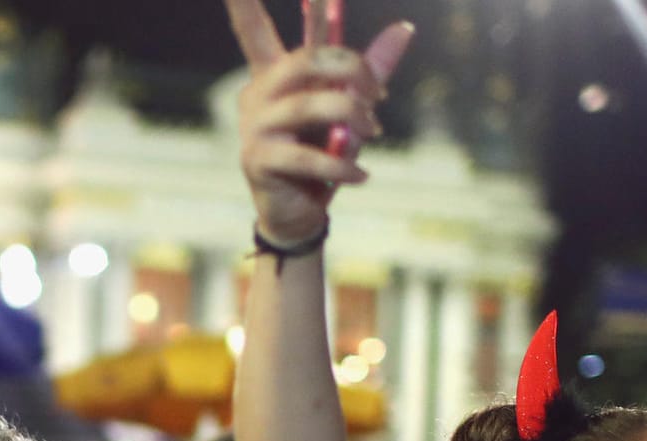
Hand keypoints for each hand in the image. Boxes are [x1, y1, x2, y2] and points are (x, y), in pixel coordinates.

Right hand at [224, 0, 413, 244]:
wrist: (298, 214)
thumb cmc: (321, 154)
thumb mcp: (348, 108)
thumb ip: (369, 68)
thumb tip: (404, 26)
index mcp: (273, 75)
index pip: (253, 30)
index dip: (243, 5)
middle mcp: (257, 94)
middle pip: (303, 59)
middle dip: (351, 68)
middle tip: (380, 91)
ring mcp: (254, 128)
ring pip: (309, 105)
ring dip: (353, 115)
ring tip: (374, 131)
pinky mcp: (258, 161)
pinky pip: (307, 156)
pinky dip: (341, 166)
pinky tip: (360, 175)